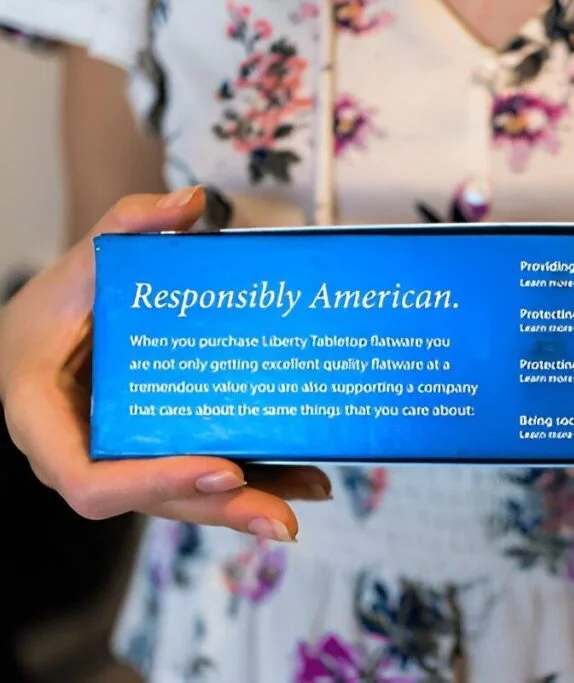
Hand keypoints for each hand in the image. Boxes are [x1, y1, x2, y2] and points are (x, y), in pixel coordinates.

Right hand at [0, 188, 331, 541]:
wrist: (43, 343)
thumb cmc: (50, 314)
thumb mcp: (74, 268)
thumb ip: (122, 228)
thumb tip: (189, 200)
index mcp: (46, 424)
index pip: (91, 480)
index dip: (154, 481)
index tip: (221, 467)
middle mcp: (85, 459)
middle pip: (156, 500)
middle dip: (223, 508)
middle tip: (284, 516)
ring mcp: (124, 465)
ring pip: (187, 499)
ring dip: (250, 503)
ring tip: (312, 491)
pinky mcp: (155, 459)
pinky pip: (202, 479)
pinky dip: (253, 481)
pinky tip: (305, 477)